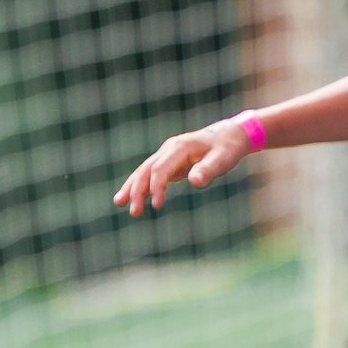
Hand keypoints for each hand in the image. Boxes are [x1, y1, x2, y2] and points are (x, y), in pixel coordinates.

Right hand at [114, 117, 254, 216]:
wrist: (229, 135)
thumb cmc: (227, 148)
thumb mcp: (222, 159)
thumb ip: (208, 170)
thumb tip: (195, 182)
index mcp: (179, 147)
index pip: (160, 169)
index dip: (156, 187)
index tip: (157, 206)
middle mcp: (169, 149)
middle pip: (146, 170)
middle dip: (137, 190)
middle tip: (133, 212)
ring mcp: (167, 155)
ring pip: (144, 171)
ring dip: (132, 187)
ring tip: (119, 203)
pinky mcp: (169, 163)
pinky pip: (151, 175)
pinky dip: (141, 186)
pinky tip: (133, 198)